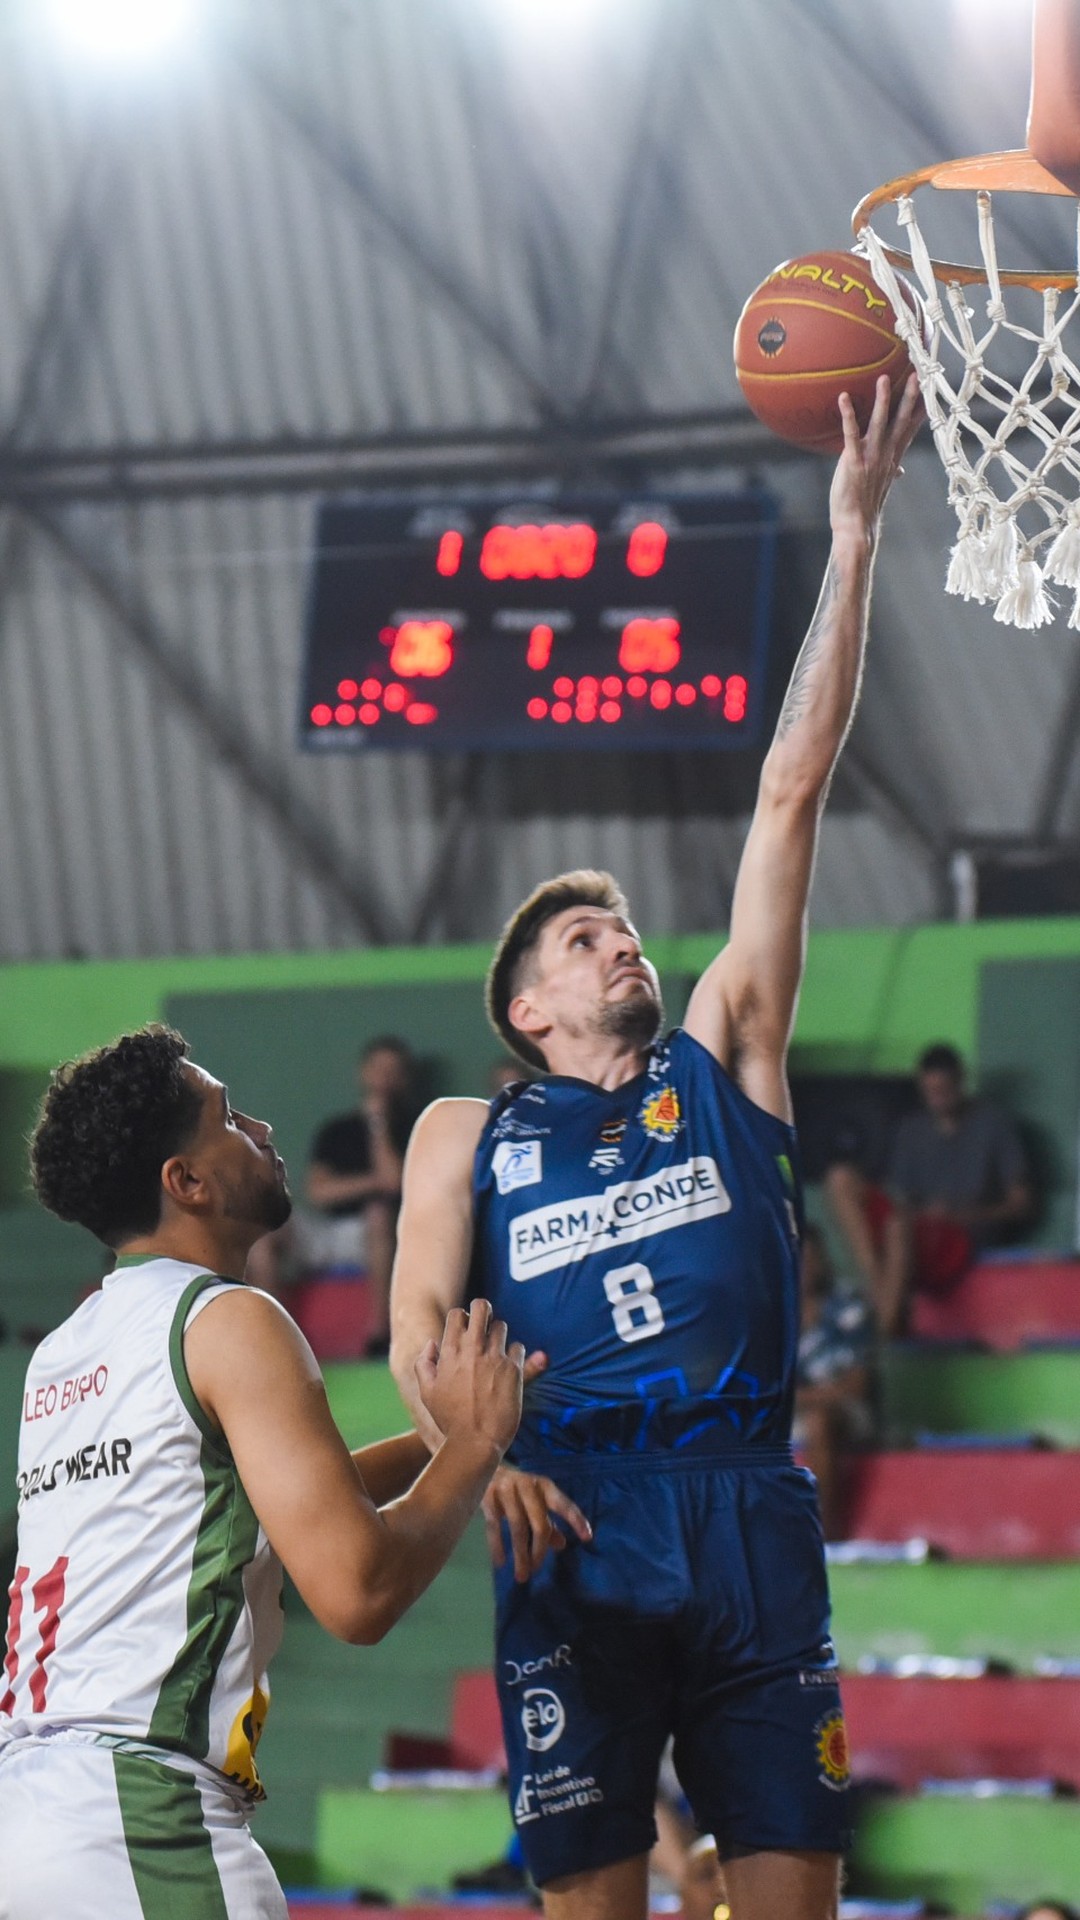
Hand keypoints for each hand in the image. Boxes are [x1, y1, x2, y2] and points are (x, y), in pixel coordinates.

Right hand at [414, 1300, 523, 1459]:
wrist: (476, 1441)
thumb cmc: (450, 1419)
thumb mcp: (427, 1392)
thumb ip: (424, 1363)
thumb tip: (432, 1343)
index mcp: (450, 1352)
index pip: (458, 1314)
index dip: (463, 1317)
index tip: (466, 1327)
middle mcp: (472, 1350)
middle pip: (482, 1307)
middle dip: (484, 1310)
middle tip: (486, 1321)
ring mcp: (494, 1358)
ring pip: (501, 1326)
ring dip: (498, 1334)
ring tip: (497, 1349)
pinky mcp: (513, 1369)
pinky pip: (518, 1347)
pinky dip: (514, 1352)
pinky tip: (508, 1365)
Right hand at [482, 1463, 592, 1582]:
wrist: (486, 1469)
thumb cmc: (518, 1491)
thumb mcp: (536, 1503)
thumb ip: (549, 1523)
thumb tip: (561, 1545)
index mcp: (545, 1487)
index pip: (564, 1505)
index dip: (576, 1520)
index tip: (588, 1538)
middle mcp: (529, 1486)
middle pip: (539, 1523)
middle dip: (539, 1550)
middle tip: (536, 1570)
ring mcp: (508, 1490)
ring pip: (518, 1527)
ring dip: (520, 1554)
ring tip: (522, 1575)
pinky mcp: (489, 1496)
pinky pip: (495, 1526)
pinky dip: (497, 1546)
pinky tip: (500, 1562)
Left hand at [829, 371, 924, 542]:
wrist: (856, 526)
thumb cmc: (865, 505)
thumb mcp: (882, 485)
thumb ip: (891, 471)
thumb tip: (900, 472)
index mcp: (894, 457)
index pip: (910, 427)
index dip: (919, 407)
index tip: (928, 388)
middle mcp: (887, 454)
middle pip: (902, 420)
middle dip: (910, 397)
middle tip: (917, 373)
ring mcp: (872, 457)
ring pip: (880, 423)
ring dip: (883, 399)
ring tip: (884, 378)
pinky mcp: (853, 462)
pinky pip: (851, 434)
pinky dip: (848, 415)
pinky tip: (843, 397)